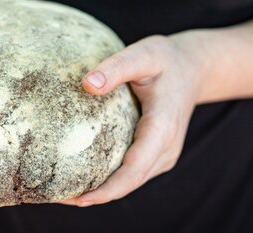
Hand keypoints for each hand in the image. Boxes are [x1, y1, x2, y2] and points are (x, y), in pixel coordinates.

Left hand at [61, 34, 206, 206]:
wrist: (195, 68)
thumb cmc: (166, 59)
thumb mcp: (142, 54)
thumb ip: (115, 67)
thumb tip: (86, 84)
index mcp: (162, 127)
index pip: (134, 169)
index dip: (108, 190)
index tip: (79, 199)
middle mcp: (167, 147)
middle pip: (130, 182)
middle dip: (97, 195)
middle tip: (58, 198)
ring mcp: (165, 154)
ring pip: (132, 181)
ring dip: (102, 190)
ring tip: (65, 190)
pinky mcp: (160, 154)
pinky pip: (134, 173)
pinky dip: (112, 179)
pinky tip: (85, 174)